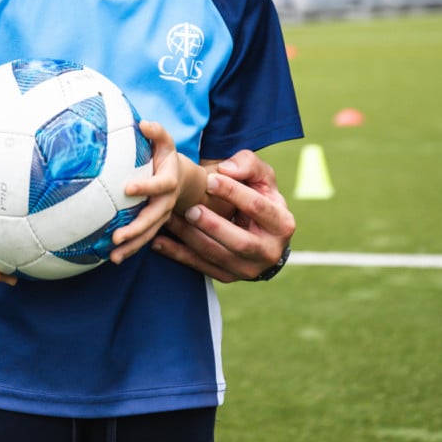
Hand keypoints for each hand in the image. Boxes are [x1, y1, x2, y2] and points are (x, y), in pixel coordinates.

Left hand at [111, 120, 181, 263]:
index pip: (159, 185)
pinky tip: (113, 258)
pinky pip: (144, 239)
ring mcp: (162, 215)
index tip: (128, 188)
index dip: (146, 186)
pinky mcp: (155, 225)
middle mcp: (167, 201)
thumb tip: (142, 123)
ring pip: (149, 233)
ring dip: (132, 246)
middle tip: (117, 236)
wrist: (182, 178)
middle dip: (136, 228)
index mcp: (169, 180)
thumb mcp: (165, 142)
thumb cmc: (166, 156)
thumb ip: (157, 132)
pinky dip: (131, 249)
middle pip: (153, 217)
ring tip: (114, 256)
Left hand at [152, 150, 294, 282]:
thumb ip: (249, 164)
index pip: (258, 208)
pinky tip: (159, 241)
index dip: (234, 193)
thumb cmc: (258, 196)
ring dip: (191, 238)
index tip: (210, 179)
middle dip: (213, 225)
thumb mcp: (261, 176)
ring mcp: (249, 269)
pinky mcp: (228, 277)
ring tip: (170, 219)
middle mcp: (269, 252)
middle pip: (240, 242)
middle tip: (190, 208)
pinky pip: (200, 267)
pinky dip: (178, 255)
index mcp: (282, 224)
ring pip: (217, 256)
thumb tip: (227, 169)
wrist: (260, 232)